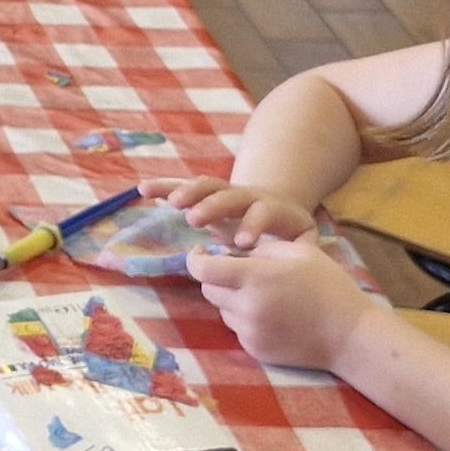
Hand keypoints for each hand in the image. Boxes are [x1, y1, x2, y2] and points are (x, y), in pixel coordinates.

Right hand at [146, 175, 320, 246]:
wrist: (279, 203)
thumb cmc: (288, 233)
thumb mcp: (303, 240)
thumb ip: (303, 251)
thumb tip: (307, 264)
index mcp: (272, 208)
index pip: (263, 212)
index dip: (253, 224)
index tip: (242, 243)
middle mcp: (246, 196)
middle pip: (231, 195)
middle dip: (213, 206)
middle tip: (196, 219)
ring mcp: (224, 192)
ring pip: (206, 186)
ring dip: (189, 193)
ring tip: (174, 205)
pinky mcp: (205, 194)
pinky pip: (182, 186)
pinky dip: (163, 187)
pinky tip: (143, 189)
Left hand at [185, 231, 369, 372]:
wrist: (350, 335)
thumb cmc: (329, 286)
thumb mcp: (298, 252)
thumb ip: (260, 249)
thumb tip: (229, 252)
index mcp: (256, 278)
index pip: (203, 269)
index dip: (195, 259)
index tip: (201, 252)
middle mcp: (247, 307)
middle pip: (209, 290)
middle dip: (216, 277)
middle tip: (238, 272)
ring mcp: (250, 332)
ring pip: (222, 310)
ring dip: (231, 299)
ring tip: (263, 295)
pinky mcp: (255, 350)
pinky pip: (237, 329)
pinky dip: (245, 319)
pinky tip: (271, 315)